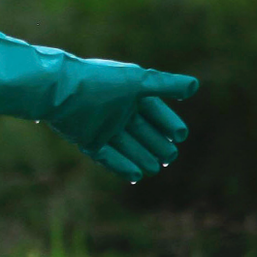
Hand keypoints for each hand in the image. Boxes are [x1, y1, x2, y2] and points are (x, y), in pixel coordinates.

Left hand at [45, 64, 197, 182]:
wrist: (60, 90)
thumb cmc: (101, 82)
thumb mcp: (137, 81)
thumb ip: (165, 85)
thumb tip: (195, 86)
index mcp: (128, 94)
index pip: (154, 111)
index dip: (168, 123)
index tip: (181, 135)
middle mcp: (116, 111)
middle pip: (142, 131)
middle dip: (157, 144)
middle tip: (171, 157)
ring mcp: (101, 127)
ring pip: (126, 146)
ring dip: (141, 157)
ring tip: (156, 168)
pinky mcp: (87, 140)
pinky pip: (107, 156)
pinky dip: (121, 165)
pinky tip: (136, 175)